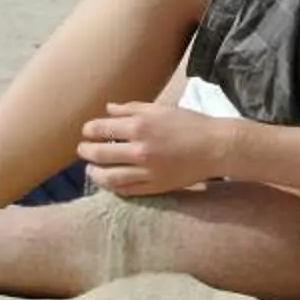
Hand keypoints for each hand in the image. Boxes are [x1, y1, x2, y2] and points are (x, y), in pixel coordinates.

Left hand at [77, 101, 234, 196]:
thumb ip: (131, 109)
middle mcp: (139, 150)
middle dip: (86, 151)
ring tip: (91, 169)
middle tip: (83, 150)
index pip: (101, 129)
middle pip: (100, 154)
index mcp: (140, 126)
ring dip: (95, 173)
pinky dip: (113, 187)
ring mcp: (146, 171)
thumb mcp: (160, 109)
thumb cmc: (189, 124)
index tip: (87, 131)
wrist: (215, 147)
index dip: (90, 130)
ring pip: (109, 178)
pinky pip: (127, 191)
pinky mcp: (155, 187)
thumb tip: (108, 109)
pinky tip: (109, 181)